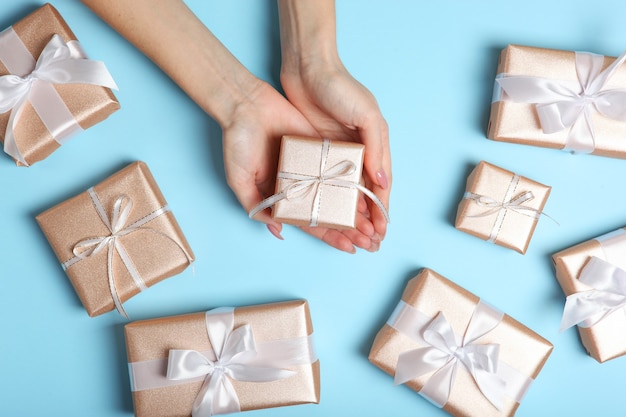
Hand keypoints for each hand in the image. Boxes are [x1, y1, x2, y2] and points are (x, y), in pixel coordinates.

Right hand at [224, 79, 378, 252]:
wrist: (246, 105)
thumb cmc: (237, 143)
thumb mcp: (240, 179)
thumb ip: (256, 206)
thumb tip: (278, 230)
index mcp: (282, 196)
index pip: (311, 222)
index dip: (330, 237)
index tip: (350, 248)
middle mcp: (300, 184)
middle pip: (329, 212)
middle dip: (350, 228)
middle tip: (371, 242)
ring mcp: (311, 166)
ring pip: (338, 192)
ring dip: (356, 209)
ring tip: (375, 223)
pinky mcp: (320, 147)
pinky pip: (339, 166)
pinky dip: (354, 180)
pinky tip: (369, 193)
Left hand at [280, 59, 391, 249]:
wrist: (308, 69)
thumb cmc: (341, 88)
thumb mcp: (367, 115)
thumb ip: (376, 149)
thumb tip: (383, 183)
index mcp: (374, 145)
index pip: (381, 185)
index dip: (382, 209)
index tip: (382, 231)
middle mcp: (357, 154)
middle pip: (363, 194)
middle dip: (367, 219)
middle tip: (368, 244)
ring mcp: (335, 156)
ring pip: (343, 194)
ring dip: (348, 215)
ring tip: (351, 238)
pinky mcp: (315, 154)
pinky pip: (323, 183)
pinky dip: (327, 201)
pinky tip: (326, 215)